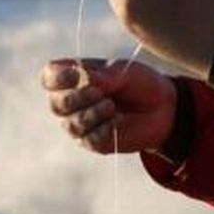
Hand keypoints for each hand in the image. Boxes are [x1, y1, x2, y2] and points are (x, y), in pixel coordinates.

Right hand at [40, 57, 176, 153]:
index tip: (76, 75)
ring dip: (91, 114)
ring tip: (111, 107)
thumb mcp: (125, 71)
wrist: (164, 107)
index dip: (58, 78)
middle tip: (100, 93)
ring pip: (71, 124)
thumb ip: (104, 75)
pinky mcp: (94, 142)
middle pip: (56, 104)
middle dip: (76, 98)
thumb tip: (83, 77)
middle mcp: (71, 102)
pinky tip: (116, 122)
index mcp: (73, 78)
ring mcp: (80, 124)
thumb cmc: (140, 83)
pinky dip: (102, 130)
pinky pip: (89, 139)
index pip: (49, 78)